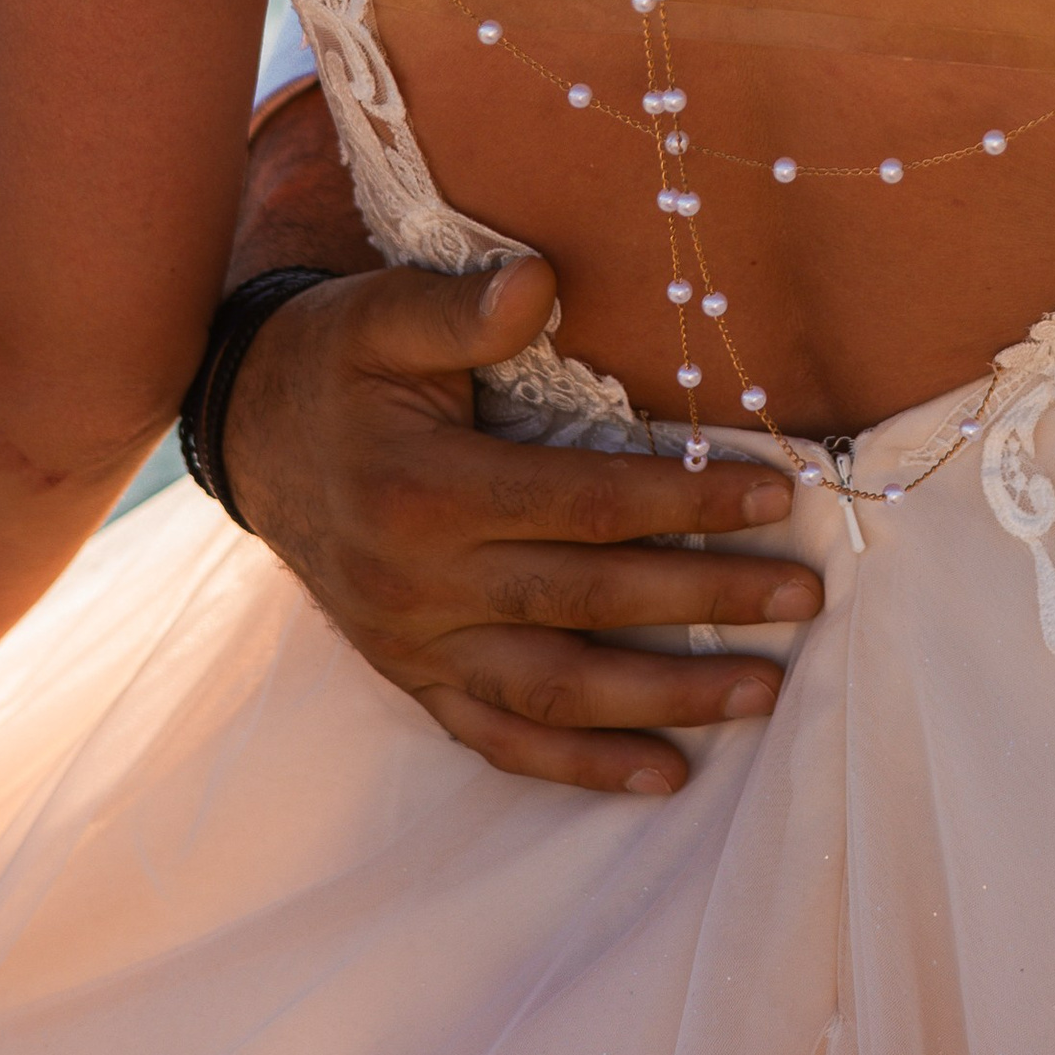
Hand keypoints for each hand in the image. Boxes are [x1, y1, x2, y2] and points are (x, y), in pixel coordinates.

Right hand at [220, 250, 820, 793]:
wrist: (248, 433)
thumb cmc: (336, 360)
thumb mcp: (381, 312)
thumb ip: (462, 307)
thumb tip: (542, 280)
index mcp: (426, 489)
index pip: (584, 504)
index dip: (685, 501)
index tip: (779, 494)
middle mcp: (420, 583)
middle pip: (588, 603)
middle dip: (707, 603)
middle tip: (806, 598)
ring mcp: (416, 644)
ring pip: (556, 690)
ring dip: (666, 698)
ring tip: (765, 690)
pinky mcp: (412, 678)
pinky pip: (500, 738)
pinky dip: (582, 767)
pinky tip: (665, 774)